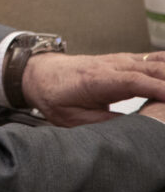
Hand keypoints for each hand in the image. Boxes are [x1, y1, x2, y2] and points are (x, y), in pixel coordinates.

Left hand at [22, 51, 164, 126]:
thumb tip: (130, 132)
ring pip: (153, 61)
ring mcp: (118, 60)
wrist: (40, 74)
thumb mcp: (72, 119)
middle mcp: (109, 65)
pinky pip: (151, 59)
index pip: (132, 81)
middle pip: (149, 69)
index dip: (156, 88)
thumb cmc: (55, 96)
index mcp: (96, 80)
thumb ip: (102, 123)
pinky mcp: (124, 61)